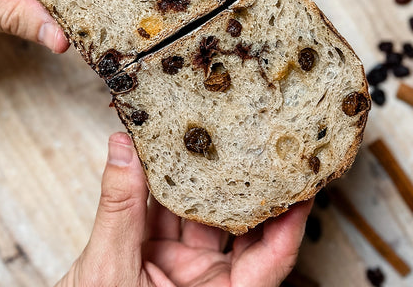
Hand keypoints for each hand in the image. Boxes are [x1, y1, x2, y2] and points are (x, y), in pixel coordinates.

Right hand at [56, 132, 312, 286]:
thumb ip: (119, 210)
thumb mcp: (109, 272)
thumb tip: (123, 150)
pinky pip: (167, 213)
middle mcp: (205, 283)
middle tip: (258, 145)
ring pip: (199, 213)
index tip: (303, 184)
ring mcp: (182, 267)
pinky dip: (163, 186)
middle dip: (245, 187)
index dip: (290, 221)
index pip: (270, 259)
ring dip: (199, 179)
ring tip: (209, 139)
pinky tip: (163, 157)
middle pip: (239, 228)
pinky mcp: (159, 254)